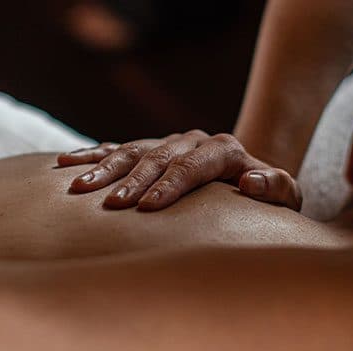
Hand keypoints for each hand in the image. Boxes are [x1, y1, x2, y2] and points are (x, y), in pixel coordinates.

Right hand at [58, 130, 301, 210]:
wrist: (250, 175)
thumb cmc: (269, 195)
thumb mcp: (287, 195)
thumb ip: (277, 188)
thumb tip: (249, 183)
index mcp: (224, 150)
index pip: (192, 166)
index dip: (169, 185)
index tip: (147, 206)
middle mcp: (192, 141)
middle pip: (156, 158)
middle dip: (131, 181)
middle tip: (110, 205)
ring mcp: (167, 143)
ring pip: (130, 151)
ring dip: (103, 169)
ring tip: (79, 189)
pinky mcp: (148, 148)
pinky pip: (115, 148)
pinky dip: (90, 156)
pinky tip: (65, 165)